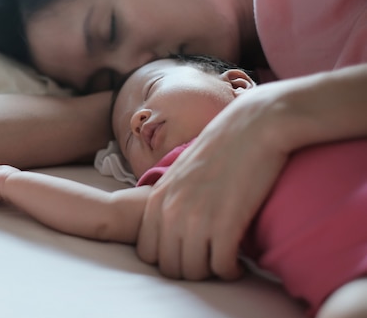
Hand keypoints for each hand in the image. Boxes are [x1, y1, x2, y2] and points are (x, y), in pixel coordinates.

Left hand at [136, 87, 288, 280]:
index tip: (188, 255)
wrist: (253, 127)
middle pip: (169, 268)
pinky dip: (231, 271)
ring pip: (193, 272)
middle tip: (208, 262)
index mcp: (157, 199)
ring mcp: (196, 219)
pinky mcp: (225, 224)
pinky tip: (239, 263)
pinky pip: (221, 268)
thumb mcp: (180, 171)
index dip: (168, 260)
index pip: (147, 253)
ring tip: (224, 263)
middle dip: (189, 270)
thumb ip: (170, 197)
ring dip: (210, 273)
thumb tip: (170, 221)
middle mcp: (170, 211)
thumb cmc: (221, 147)